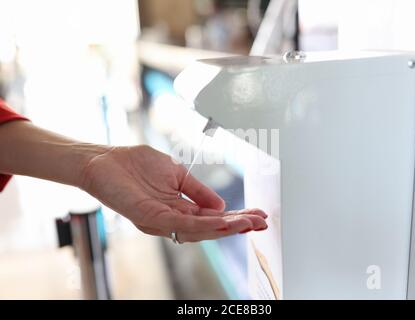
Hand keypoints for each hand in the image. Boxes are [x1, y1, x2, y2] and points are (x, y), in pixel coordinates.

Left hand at [79, 145, 267, 241]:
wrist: (104, 160)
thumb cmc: (134, 165)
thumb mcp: (176, 174)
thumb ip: (198, 191)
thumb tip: (221, 205)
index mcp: (179, 207)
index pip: (212, 217)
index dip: (236, 217)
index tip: (257, 216)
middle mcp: (171, 218)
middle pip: (209, 227)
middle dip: (237, 225)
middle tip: (261, 223)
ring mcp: (161, 220)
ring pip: (198, 229)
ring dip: (225, 227)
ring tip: (248, 224)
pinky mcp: (149, 217)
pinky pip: (180, 223)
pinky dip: (203, 223)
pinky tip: (222, 220)